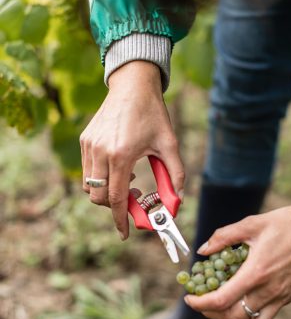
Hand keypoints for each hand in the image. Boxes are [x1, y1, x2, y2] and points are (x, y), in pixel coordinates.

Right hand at [80, 61, 184, 238]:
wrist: (133, 85)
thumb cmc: (153, 114)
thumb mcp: (169, 144)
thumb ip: (175, 174)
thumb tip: (177, 201)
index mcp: (121, 155)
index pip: (115, 198)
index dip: (120, 219)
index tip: (125, 233)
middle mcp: (101, 152)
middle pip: (98, 197)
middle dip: (113, 206)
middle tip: (134, 199)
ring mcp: (90, 146)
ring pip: (90, 186)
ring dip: (106, 192)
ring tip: (128, 180)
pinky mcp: (85, 140)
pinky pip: (88, 171)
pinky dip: (101, 178)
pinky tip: (119, 167)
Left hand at [185, 189, 290, 318]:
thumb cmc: (287, 222)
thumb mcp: (251, 224)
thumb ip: (223, 237)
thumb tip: (203, 250)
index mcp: (256, 273)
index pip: (221, 300)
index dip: (200, 304)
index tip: (189, 298)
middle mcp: (269, 291)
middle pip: (232, 318)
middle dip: (211, 314)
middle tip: (202, 302)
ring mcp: (281, 297)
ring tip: (221, 305)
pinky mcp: (289, 297)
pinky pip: (266, 317)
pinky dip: (249, 315)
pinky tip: (242, 298)